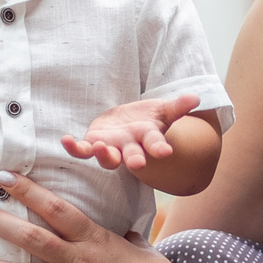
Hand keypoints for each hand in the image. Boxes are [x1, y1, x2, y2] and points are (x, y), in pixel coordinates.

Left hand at [61, 93, 202, 173]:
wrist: (127, 124)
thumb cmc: (148, 119)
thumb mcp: (163, 110)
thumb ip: (178, 106)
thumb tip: (196, 98)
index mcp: (148, 138)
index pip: (156, 144)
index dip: (159, 148)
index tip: (166, 152)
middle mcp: (130, 147)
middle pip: (133, 155)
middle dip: (135, 159)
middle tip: (137, 164)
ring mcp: (111, 148)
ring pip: (108, 157)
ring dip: (104, 154)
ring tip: (100, 147)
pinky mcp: (94, 144)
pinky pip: (83, 150)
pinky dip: (74, 147)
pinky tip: (65, 140)